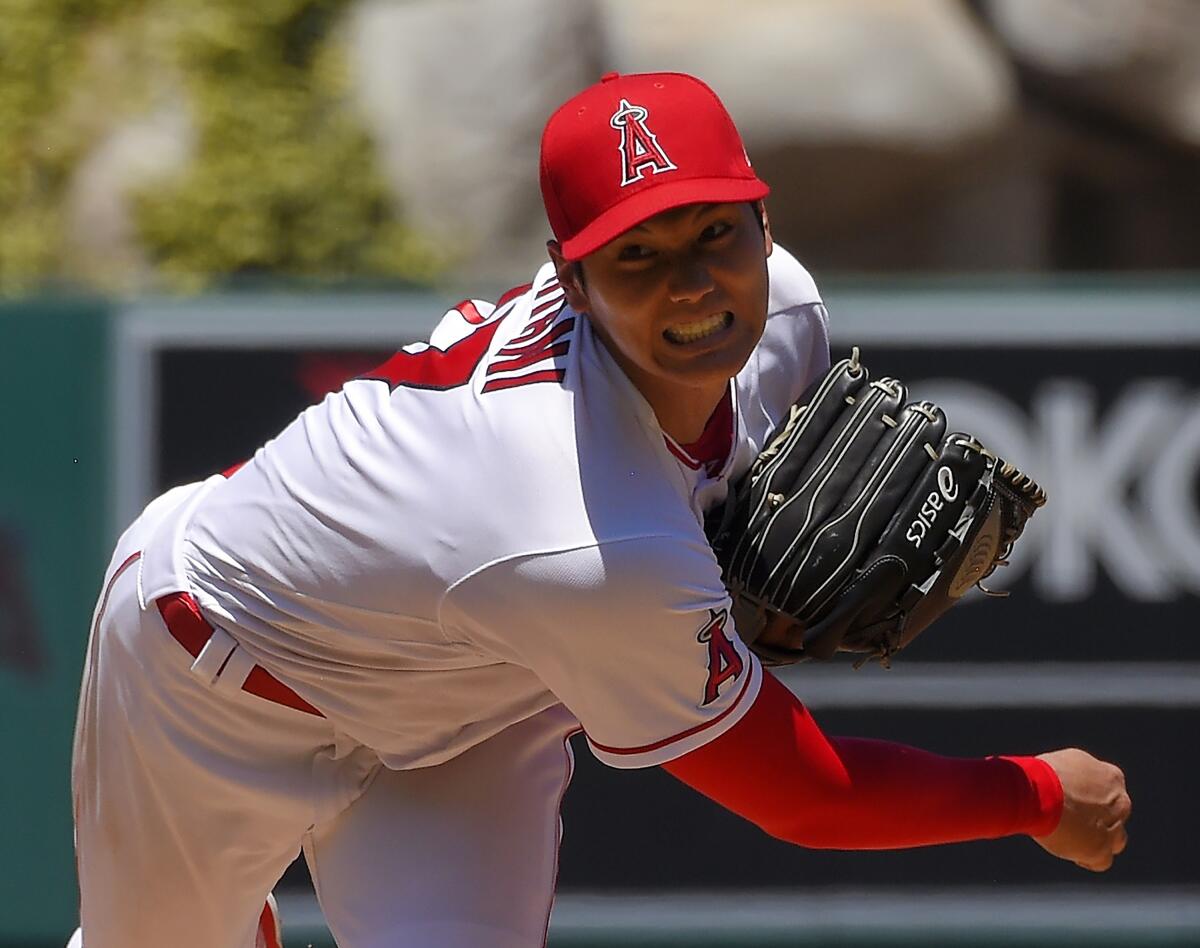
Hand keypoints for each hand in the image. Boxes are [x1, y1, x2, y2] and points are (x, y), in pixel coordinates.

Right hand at [1033, 748, 1130, 871]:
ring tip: (1071, 837)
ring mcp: (1114, 828)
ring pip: (1117, 839)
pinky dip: (1089, 858)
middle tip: (1070, 818)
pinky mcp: (1101, 850)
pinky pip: (1102, 861)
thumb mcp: (1065, 762)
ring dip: (1099, 839)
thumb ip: (1078, 774)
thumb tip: (1069, 780)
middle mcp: (1120, 802)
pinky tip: (1072, 853)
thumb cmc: (1043, 773)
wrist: (1038, 793)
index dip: (1090, 795)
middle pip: (1115, 814)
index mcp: (1112, 777)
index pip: (1109, 789)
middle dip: (1097, 817)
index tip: (1072, 798)